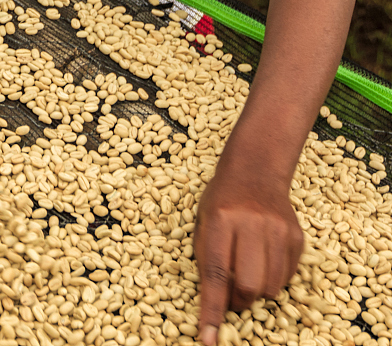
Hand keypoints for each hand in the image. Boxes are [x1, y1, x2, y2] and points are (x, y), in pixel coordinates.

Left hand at [194, 159, 303, 343]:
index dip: (212, 310)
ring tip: (247, 271)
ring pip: (270, 287)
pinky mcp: (297, 237)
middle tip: (232, 296)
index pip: (214, 273)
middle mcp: (251, 224)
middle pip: (248, 286)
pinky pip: (286, 278)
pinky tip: (264, 260)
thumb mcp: (203, 222)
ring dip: (256, 291)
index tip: (209, 338)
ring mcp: (278, 230)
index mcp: (220, 219)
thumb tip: (215, 305)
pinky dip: (272, 279)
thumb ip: (207, 260)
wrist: (255, 172)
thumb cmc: (222, 200)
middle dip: (239, 301)